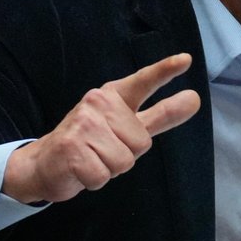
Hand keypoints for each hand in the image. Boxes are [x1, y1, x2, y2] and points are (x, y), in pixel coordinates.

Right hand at [2, 53, 200, 203]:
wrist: (45, 162)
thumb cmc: (91, 142)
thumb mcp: (128, 125)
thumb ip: (162, 114)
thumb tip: (195, 99)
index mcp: (114, 96)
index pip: (144, 81)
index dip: (165, 71)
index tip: (186, 60)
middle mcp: (98, 103)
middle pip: (141, 143)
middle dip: (125, 154)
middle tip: (102, 150)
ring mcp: (83, 124)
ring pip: (124, 161)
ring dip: (109, 168)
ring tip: (91, 158)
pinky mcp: (72, 149)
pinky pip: (103, 176)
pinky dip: (93, 180)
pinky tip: (80, 169)